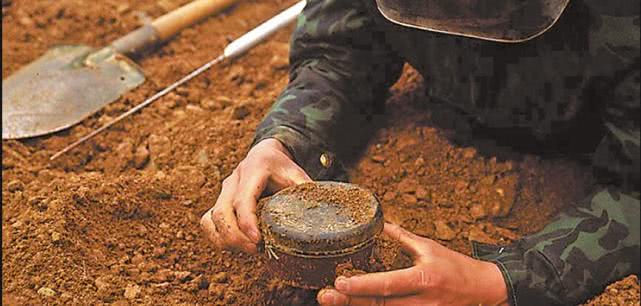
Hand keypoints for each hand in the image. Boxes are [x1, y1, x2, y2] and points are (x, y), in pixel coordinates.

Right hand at [200, 138, 311, 252]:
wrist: (264, 155)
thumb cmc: (282, 168)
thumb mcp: (297, 174)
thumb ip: (306, 191)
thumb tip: (322, 214)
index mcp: (253, 170)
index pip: (243, 200)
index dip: (247, 222)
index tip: (257, 240)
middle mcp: (233, 180)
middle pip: (221, 213)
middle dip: (236, 237)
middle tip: (256, 250)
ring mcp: (222, 192)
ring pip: (210, 220)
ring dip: (226, 240)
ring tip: (248, 250)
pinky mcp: (218, 202)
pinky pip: (207, 223)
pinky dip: (218, 238)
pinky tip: (236, 246)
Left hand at [318, 223, 507, 305]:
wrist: (483, 291)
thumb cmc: (455, 267)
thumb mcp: (429, 248)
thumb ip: (402, 238)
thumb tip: (381, 224)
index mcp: (423, 279)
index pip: (387, 285)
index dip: (361, 285)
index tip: (339, 282)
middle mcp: (421, 302)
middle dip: (349, 302)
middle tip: (324, 296)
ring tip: (332, 301)